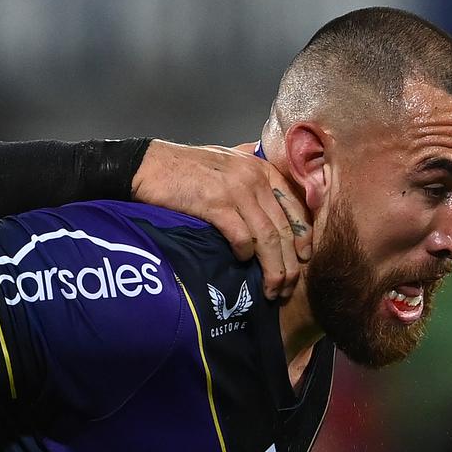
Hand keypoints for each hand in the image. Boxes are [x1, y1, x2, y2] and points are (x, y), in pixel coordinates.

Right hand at [131, 141, 311, 298]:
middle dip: (290, 263)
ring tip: (271, 289)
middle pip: (284, 228)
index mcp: (261, 168)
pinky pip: (241, 237)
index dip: (304, 238)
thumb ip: (250, 174)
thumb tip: (269, 196)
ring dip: (273, 269)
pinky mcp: (215, 204)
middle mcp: (254, 178)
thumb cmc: (184, 168)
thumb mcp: (226, 161)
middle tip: (288, 287)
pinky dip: (245, 254)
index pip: (295, 207)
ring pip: (268, 238)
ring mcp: (236, 190)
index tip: (304, 260)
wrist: (147, 165)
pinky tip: (241, 263)